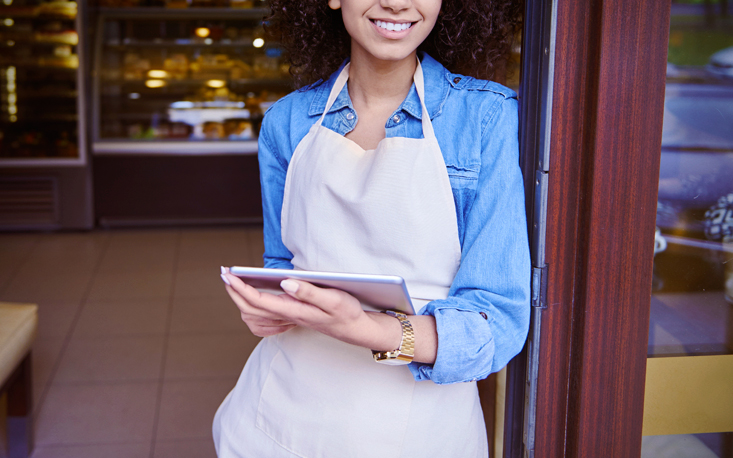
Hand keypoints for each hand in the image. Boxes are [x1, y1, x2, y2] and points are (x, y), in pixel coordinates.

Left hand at [221, 269, 390, 347]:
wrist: (354, 329)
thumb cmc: (346, 312)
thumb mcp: (333, 299)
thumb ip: (309, 292)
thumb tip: (285, 283)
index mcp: (294, 310)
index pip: (259, 301)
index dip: (241, 288)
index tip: (229, 274)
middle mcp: (288, 317)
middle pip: (250, 309)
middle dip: (234, 291)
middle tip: (225, 273)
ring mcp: (288, 320)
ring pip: (254, 316)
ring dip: (240, 300)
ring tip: (235, 282)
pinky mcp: (291, 318)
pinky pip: (263, 320)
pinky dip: (253, 310)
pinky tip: (255, 296)